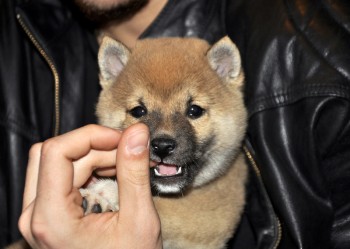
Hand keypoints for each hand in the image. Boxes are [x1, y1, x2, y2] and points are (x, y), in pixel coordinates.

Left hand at [18, 124, 161, 248]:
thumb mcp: (139, 220)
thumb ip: (135, 173)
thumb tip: (137, 133)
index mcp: (50, 219)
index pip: (57, 151)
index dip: (92, 136)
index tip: (123, 139)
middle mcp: (34, 216)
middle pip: (56, 154)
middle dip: (97, 147)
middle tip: (129, 153)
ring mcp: (38, 216)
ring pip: (58, 162)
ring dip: (94, 157)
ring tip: (125, 168)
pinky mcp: (48, 215)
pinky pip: (62, 176)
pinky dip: (90, 170)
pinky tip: (114, 179)